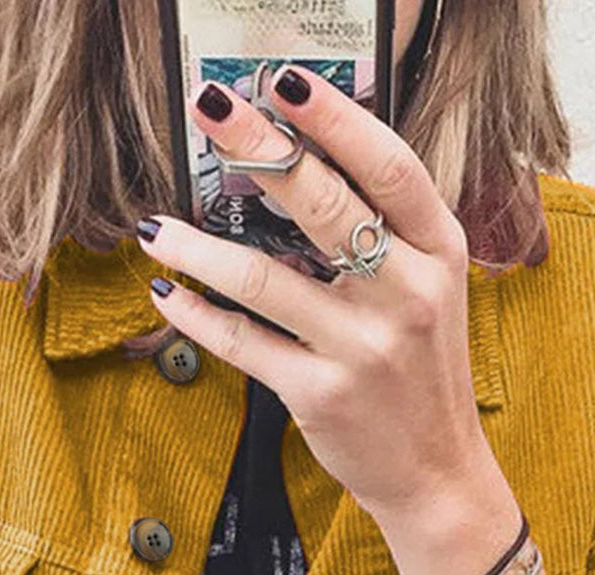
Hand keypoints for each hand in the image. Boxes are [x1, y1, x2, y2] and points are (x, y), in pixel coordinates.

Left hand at [139, 64, 484, 520]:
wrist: (437, 473)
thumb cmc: (422, 373)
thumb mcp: (432, 291)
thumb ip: (388, 234)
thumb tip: (300, 166)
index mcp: (439, 254)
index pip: (389, 168)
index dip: (336, 118)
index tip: (284, 81)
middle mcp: (407, 295)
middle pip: (322, 205)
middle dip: (257, 149)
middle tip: (209, 110)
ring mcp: (363, 348)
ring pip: (264, 277)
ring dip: (197, 247)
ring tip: (155, 226)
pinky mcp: (320, 394)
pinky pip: (243, 343)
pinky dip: (196, 316)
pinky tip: (165, 292)